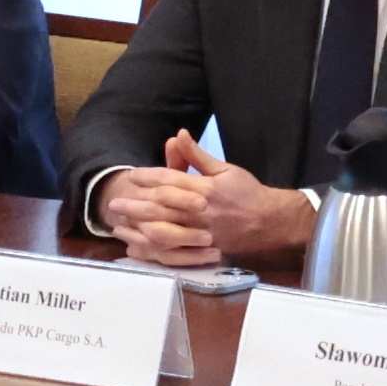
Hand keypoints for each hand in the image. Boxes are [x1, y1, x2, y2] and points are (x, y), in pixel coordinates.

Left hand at [105, 132, 307, 267]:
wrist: (271, 222)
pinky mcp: (203, 250)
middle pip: (162, 208)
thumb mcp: (226, 169)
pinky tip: (138, 247)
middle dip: (136, 205)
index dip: (149, 178)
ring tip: (120, 225)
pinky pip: (174, 252)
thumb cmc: (247, 193)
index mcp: (206, 188)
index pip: (171, 181)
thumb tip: (179, 133)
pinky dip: (154, 250)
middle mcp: (201, 211)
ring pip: (165, 231)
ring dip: (140, 228)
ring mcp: (202, 233)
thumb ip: (198, 155)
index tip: (132, 176)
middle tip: (115, 204)